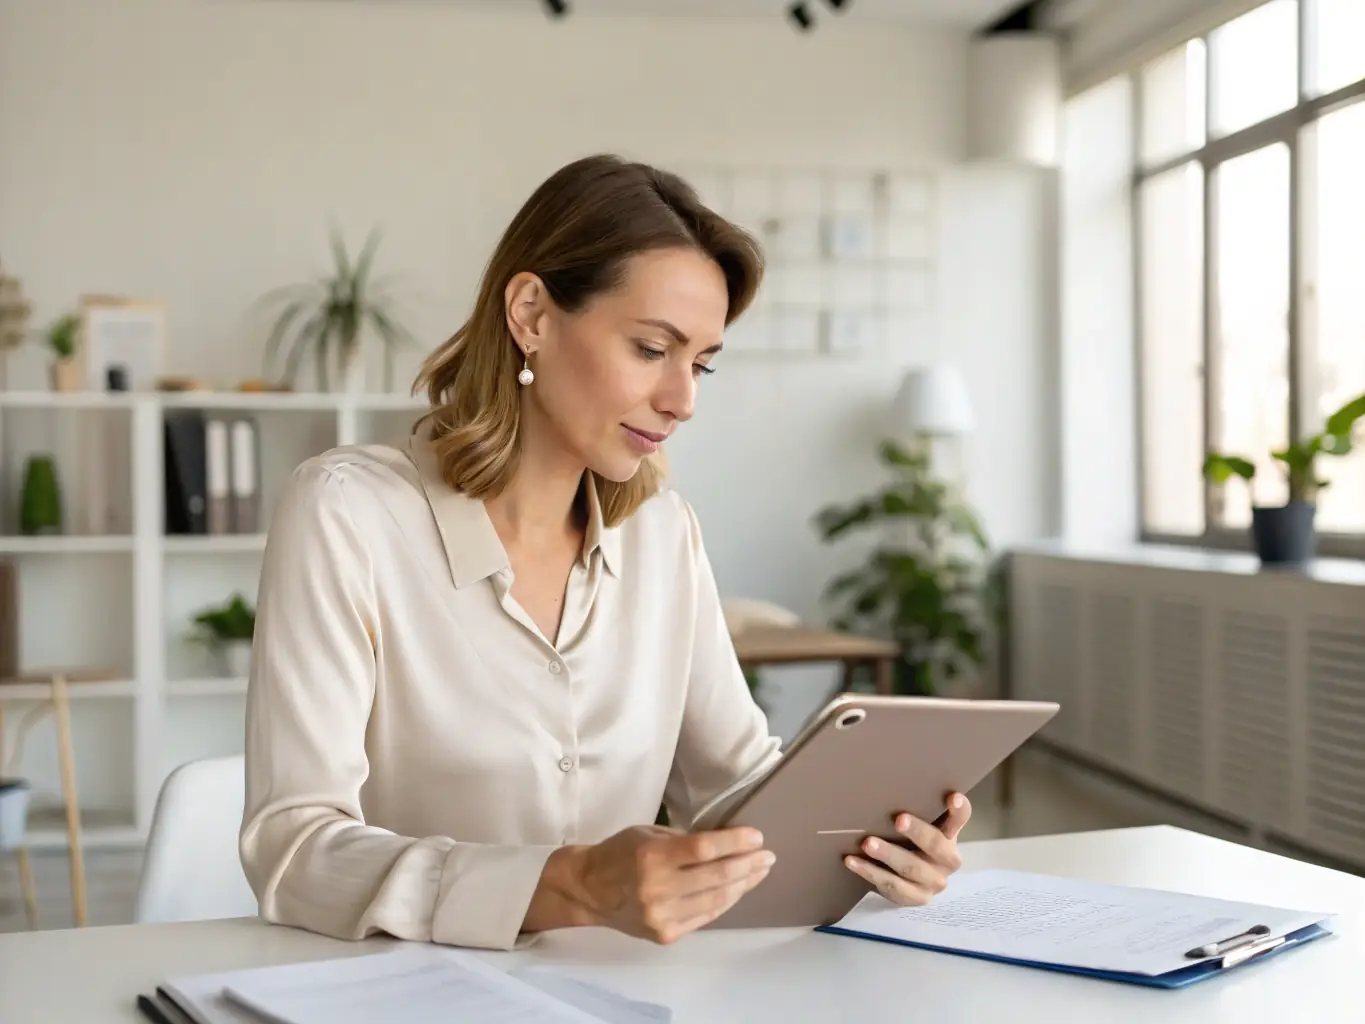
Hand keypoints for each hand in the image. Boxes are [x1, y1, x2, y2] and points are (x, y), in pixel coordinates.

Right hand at [572, 825, 774, 943]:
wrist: (588, 891)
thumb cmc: (619, 853)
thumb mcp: (648, 834)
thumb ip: (684, 841)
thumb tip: (726, 843)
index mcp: (651, 857)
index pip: (704, 849)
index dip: (735, 843)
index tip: (757, 837)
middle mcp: (657, 888)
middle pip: (716, 876)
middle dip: (748, 864)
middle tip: (768, 856)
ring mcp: (662, 916)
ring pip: (716, 899)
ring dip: (743, 884)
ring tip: (759, 872)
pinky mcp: (666, 934)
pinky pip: (706, 916)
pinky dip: (725, 901)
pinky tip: (738, 889)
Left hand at [843, 792, 970, 906]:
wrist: (914, 882)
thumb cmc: (914, 843)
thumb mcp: (920, 826)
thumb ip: (916, 809)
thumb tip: (883, 778)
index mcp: (950, 835)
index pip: (960, 819)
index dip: (959, 809)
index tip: (952, 796)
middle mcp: (948, 860)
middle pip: (935, 844)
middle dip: (917, 831)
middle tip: (899, 819)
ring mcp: (933, 882)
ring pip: (911, 868)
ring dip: (888, 854)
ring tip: (867, 843)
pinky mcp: (916, 898)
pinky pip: (892, 886)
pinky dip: (870, 872)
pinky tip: (852, 861)